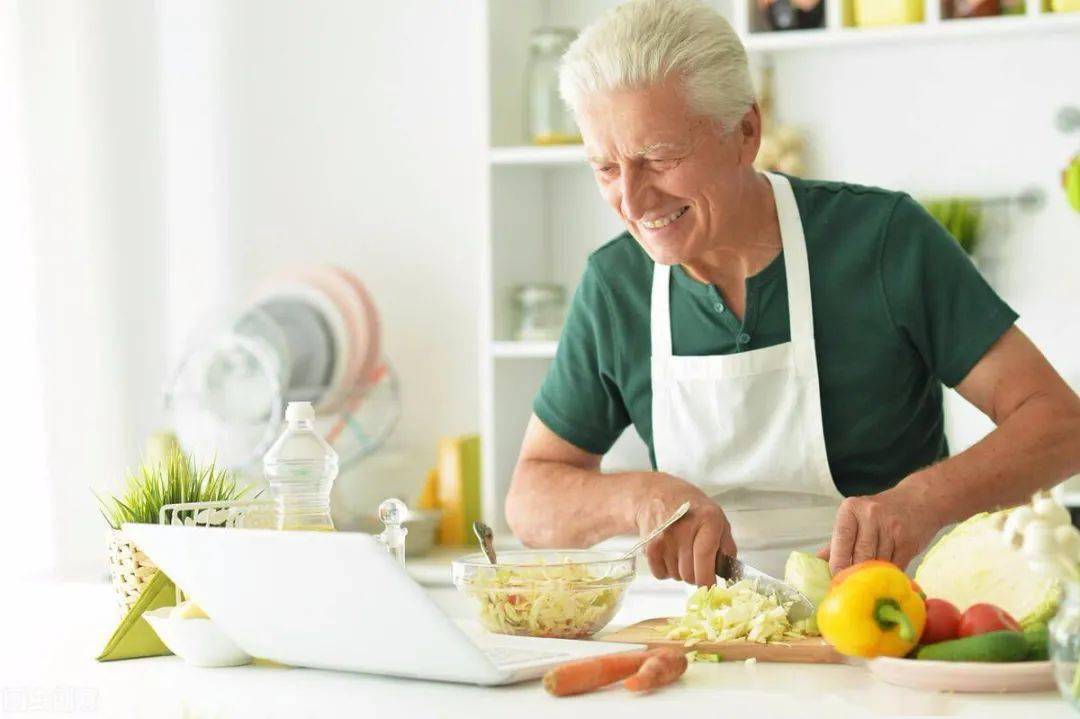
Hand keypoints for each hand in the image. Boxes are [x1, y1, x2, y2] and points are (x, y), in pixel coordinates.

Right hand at [634, 474, 735, 585]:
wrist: (657, 494)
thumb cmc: (692, 510)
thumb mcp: (718, 520)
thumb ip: (727, 548)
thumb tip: (729, 575)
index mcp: (707, 520)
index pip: (705, 559)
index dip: (708, 580)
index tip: (711, 587)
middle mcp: (684, 528)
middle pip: (690, 574)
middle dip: (696, 575)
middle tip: (696, 563)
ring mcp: (664, 537)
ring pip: (676, 576)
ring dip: (680, 571)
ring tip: (681, 552)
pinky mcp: (648, 545)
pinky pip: (660, 574)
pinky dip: (665, 570)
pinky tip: (668, 553)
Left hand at [817, 485, 942, 574]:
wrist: (919, 500)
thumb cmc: (880, 512)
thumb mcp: (855, 518)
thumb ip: (836, 541)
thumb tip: (816, 563)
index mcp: (851, 510)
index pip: (840, 542)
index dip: (837, 565)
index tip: (835, 581)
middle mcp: (871, 516)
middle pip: (860, 556)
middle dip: (855, 575)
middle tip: (851, 590)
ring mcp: (892, 528)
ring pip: (878, 564)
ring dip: (873, 577)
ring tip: (869, 585)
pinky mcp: (908, 542)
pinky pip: (895, 567)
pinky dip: (889, 576)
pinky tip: (886, 579)